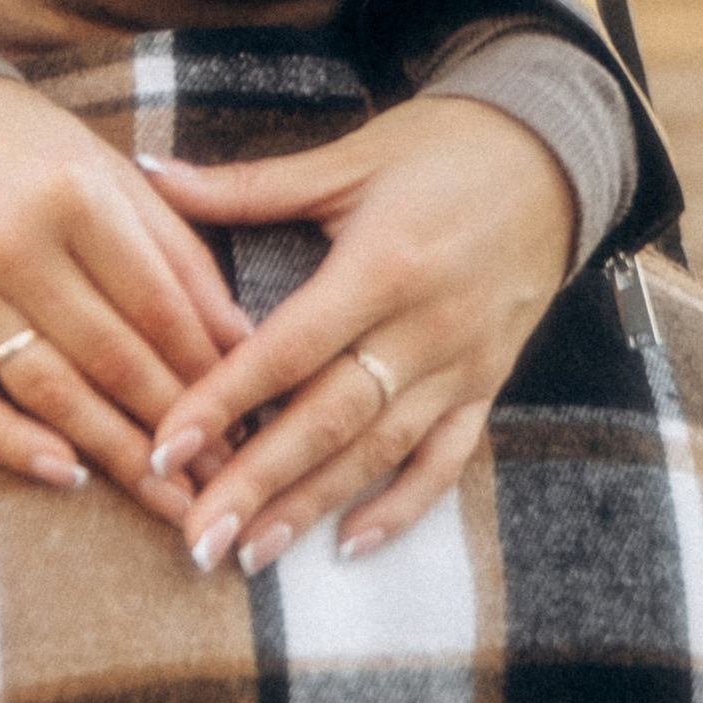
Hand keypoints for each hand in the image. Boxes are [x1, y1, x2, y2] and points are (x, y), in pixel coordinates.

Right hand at [0, 76, 251, 522]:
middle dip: (175, 426)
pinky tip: (69, 475)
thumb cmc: (20, 143)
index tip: (246, 419)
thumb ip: (174, 247)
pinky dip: (16, 444)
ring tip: (169, 499)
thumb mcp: (105, 168)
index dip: (208, 372)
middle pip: (111, 356)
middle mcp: (11, 239)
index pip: (158, 305)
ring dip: (116, 453)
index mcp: (73, 191)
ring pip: (50, 389)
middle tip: (222, 480)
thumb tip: (241, 337)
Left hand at [136, 96, 574, 574]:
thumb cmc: (440, 149)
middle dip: (257, 483)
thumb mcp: (346, 159)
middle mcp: (424, 327)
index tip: (163, 447)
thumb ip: (249, 185)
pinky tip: (350, 546)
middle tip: (198, 537)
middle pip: (329, 420)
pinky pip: (445, 460)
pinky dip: (402, 507)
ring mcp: (462, 364)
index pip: (288, 350)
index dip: (222, 401)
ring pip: (379, 451)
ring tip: (252, 553)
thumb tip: (148, 174)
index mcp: (382, 266)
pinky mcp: (488, 384)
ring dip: (313, 506)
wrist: (554, 154)